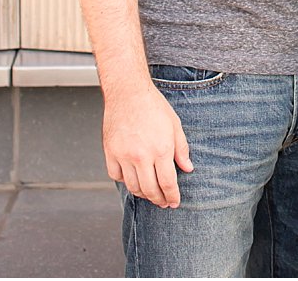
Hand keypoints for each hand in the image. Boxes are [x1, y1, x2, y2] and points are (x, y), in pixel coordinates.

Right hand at [102, 85, 193, 207]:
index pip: (168, 182)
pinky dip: (125, 181)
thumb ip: (181, 150)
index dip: (172, 196)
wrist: (128, 94)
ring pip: (132, 186)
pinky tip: (133, 179)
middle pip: (150, 189)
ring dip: (142, 194)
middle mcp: (141, 156)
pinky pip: (116, 176)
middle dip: (158, 199)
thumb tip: (188, 168)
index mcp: (161, 149)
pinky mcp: (110, 153)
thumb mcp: (175, 126)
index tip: (174, 202)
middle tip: (164, 203)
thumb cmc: (154, 107)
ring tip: (150, 194)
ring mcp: (123, 156)